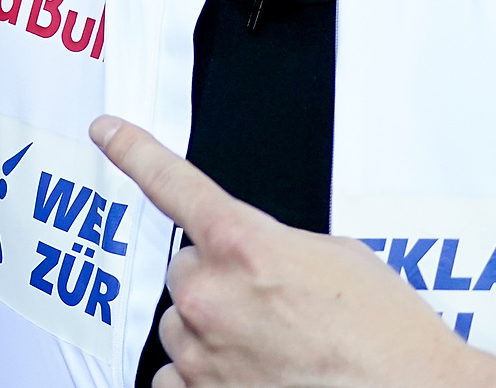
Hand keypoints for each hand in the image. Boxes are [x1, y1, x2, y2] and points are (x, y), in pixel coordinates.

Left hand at [92, 117, 495, 387]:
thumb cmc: (390, 338)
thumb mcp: (337, 258)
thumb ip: (273, 245)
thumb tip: (252, 257)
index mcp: (244, 243)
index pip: (172, 183)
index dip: (133, 150)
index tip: (106, 131)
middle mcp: (211, 295)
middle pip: (185, 270)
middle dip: (218, 282)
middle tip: (271, 306)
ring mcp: (202, 353)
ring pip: (180, 326)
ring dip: (212, 332)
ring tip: (273, 348)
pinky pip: (175, 378)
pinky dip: (203, 378)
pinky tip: (249, 375)